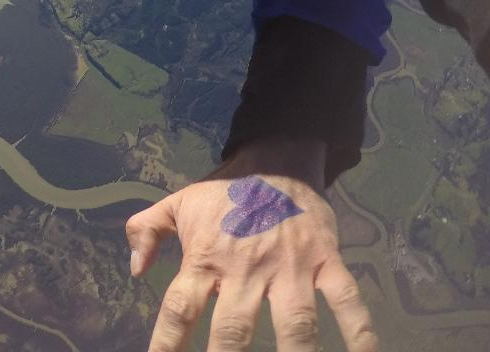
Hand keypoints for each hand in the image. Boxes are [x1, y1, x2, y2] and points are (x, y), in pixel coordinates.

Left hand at [125, 138, 376, 351]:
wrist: (275, 160)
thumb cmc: (224, 193)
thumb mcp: (177, 204)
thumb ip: (147, 231)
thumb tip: (134, 270)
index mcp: (205, 258)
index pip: (179, 309)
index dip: (168, 343)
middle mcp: (245, 269)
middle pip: (234, 328)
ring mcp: (290, 267)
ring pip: (295, 324)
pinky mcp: (327, 261)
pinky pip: (347, 301)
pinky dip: (360, 331)